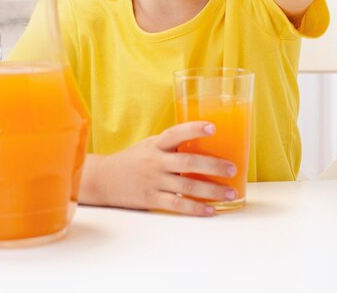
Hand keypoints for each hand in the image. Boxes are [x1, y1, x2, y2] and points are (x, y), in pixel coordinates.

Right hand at [88, 122, 237, 216]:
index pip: (176, 133)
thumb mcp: (150, 145)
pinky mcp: (152, 199)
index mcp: (157, 144)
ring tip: (230, 193)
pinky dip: (196, 208)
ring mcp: (154, 182)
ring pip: (187, 187)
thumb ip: (172, 145)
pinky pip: (177, 205)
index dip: (194, 129)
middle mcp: (156, 162)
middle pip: (188, 162)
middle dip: (213, 166)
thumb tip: (204, 143)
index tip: (213, 127)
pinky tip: (211, 210)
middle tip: (232, 169)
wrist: (104, 179)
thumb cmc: (134, 159)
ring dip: (211, 190)